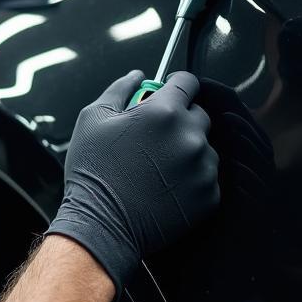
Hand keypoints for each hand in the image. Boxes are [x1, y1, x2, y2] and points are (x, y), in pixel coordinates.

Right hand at [46, 70, 219, 295]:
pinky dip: (192, 179)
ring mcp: (203, 168)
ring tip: (158, 167)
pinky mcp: (208, 196)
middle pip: (199, 114)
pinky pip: (207, 177)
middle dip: (181, 119)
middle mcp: (191, 136)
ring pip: (205, 147)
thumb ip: (120, 89)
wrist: (102, 225)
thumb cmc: (93, 171)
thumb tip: (139, 76)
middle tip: (155, 138)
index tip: (167, 94)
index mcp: (165, 112)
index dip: (176, 85)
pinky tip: (166, 186)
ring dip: (188, 150)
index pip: (188, 82)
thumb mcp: (93, 119)